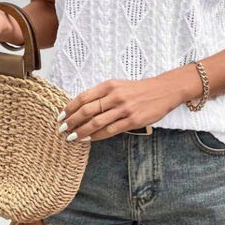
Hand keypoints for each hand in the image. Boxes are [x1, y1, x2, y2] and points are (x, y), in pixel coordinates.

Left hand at [57, 75, 182, 141]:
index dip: (70, 107)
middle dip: (72, 121)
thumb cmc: (139, 89)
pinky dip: (97, 136)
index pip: (84, 97)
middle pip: (87, 110)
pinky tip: (89, 139)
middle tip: (62, 129)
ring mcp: (124, 109)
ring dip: (82, 131)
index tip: (60, 116)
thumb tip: (82, 108)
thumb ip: (102, 94)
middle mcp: (115, 96)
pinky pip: (110, 130)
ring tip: (72, 137)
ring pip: (97, 122)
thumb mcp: (119, 85)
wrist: (163, 90)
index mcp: (109, 85)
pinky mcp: (133, 120)